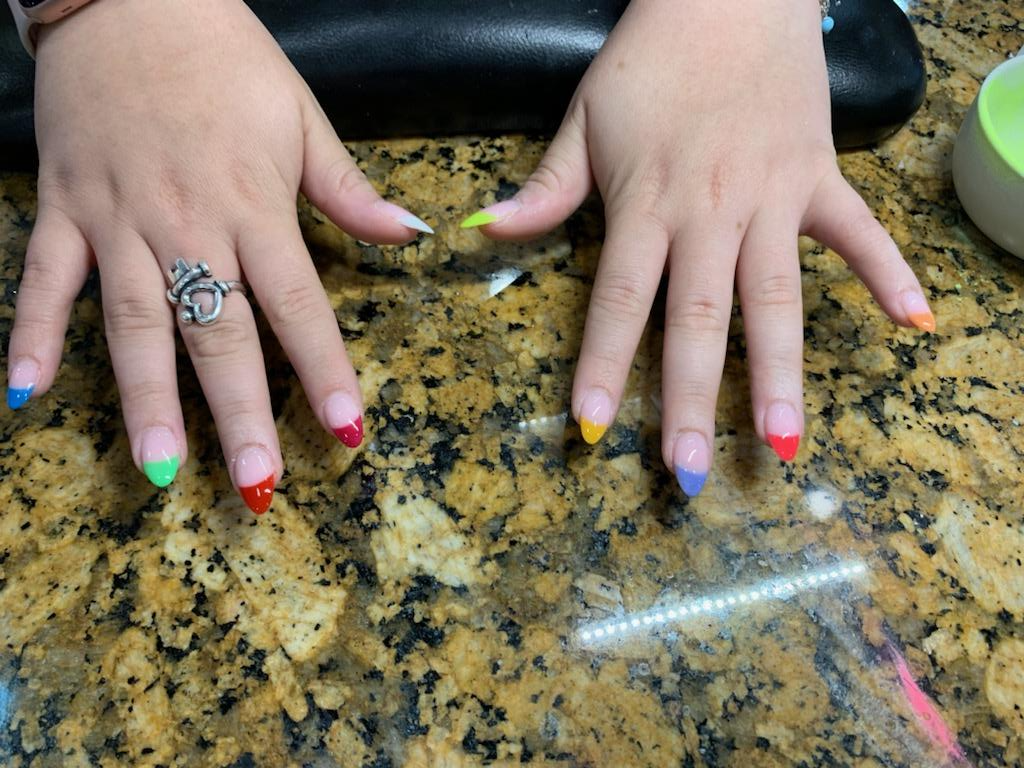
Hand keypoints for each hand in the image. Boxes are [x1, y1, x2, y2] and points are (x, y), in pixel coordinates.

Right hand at [5, 0, 431, 511]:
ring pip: (134, 323)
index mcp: (255, 205)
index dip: (325, 369)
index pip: (298, 303)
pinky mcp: (64, 208)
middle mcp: (188, 224)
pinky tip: (25, 395)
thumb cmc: (226, 58)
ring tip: (159, 470)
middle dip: (240, 415)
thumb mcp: (301, 118)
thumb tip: (412, 235)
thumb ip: (348, 190)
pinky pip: (44, 279)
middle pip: (219, 333)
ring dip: (146, 400)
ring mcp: (118, 220)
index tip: (347, 430)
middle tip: (256, 486)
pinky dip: (32, 334)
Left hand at [461, 0, 933, 495]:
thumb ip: (546, 188)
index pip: (620, 297)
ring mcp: (771, 197)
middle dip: (690, 400)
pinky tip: (914, 323)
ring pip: (776, 296)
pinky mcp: (819, 177)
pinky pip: (860, 231)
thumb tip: (485, 228)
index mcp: (646, 203)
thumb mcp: (584, 118)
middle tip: (691, 473)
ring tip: (783, 441)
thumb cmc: (651, 59)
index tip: (592, 426)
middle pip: (698, 318)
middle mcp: (709, 212)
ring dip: (779, 371)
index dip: (602, 364)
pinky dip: (887, 273)